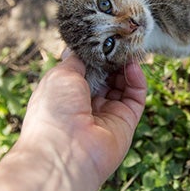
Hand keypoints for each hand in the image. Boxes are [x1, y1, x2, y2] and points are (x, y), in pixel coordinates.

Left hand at [16, 50, 146, 184]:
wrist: (64, 153)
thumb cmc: (53, 113)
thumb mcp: (59, 75)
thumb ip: (75, 59)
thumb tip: (81, 46)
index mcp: (65, 94)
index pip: (85, 69)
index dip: (94, 54)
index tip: (103, 37)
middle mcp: (86, 104)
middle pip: (105, 75)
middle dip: (112, 58)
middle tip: (120, 39)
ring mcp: (107, 114)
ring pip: (122, 84)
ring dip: (126, 65)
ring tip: (129, 48)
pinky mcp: (125, 122)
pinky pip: (135, 96)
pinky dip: (136, 79)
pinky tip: (132, 65)